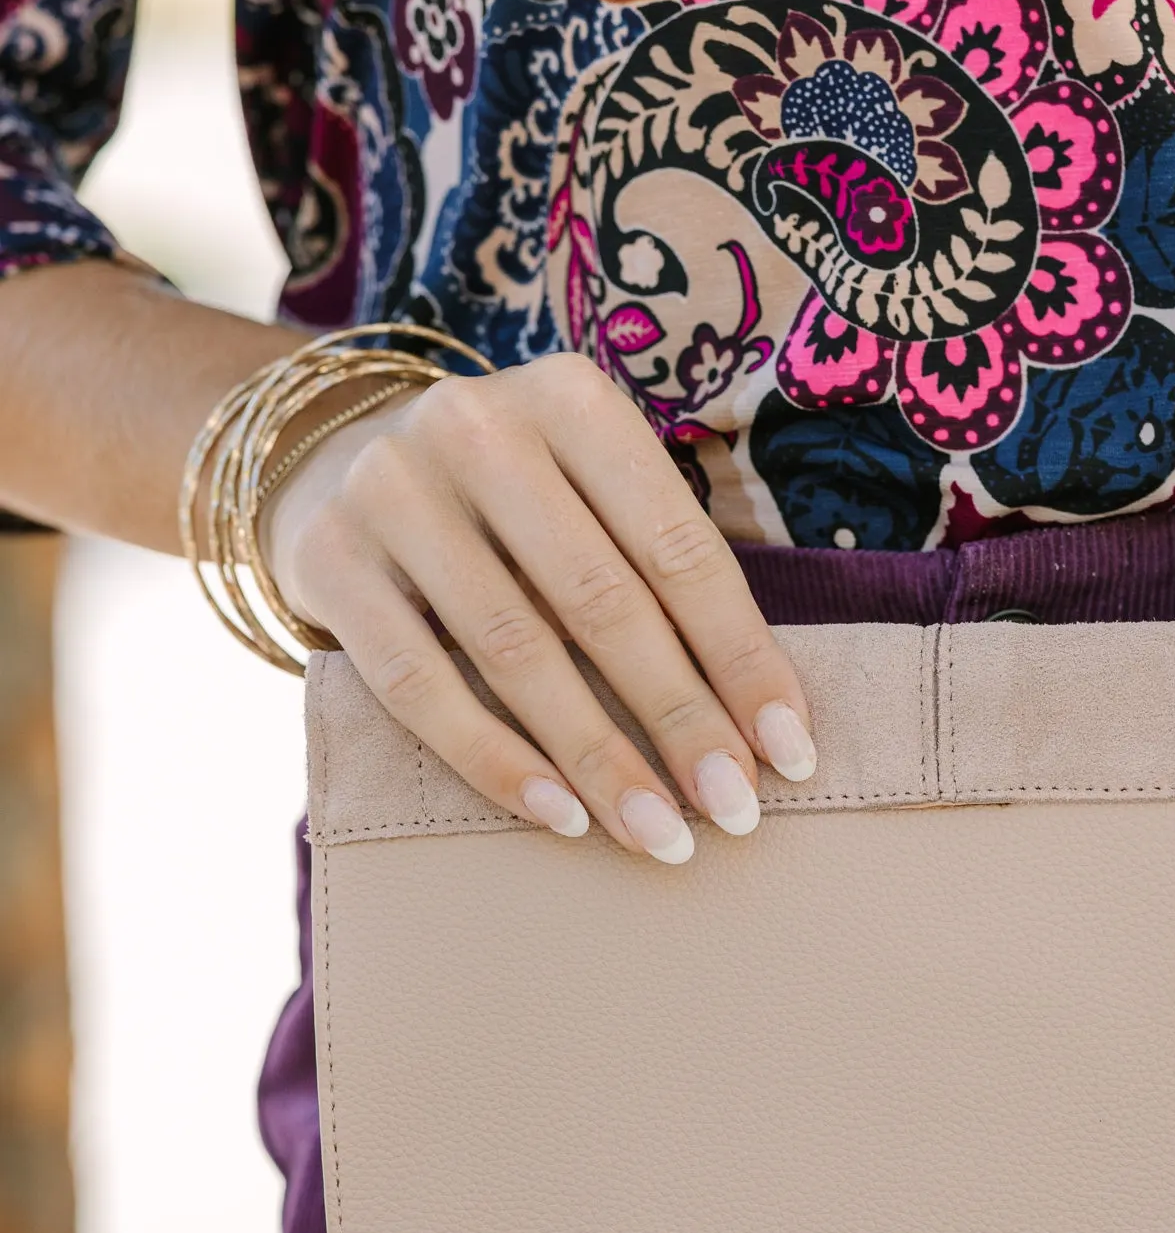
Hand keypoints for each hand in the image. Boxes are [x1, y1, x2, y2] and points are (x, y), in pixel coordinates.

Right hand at [264, 352, 813, 861]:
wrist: (328, 458)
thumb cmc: (507, 502)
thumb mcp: (587, 493)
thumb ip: (658, 571)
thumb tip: (765, 725)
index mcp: (571, 399)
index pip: (678, 546)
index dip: (742, 658)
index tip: (789, 753)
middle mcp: (477, 427)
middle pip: (601, 600)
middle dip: (680, 719)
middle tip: (733, 810)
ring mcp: (392, 489)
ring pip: (514, 649)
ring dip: (598, 757)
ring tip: (657, 832)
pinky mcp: (328, 559)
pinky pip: (418, 684)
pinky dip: (495, 760)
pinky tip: (559, 815)